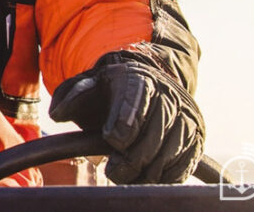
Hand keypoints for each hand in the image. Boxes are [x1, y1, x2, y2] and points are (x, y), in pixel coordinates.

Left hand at [48, 50, 204, 183]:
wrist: (145, 88)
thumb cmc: (109, 92)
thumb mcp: (87, 87)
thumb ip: (71, 96)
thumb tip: (58, 114)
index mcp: (138, 77)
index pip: (136, 95)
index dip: (125, 119)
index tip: (112, 140)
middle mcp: (168, 93)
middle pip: (156, 127)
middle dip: (134, 154)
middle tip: (114, 170)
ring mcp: (185, 115)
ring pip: (173, 147)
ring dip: (149, 168)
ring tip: (126, 176)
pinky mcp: (195, 136)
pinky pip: (186, 160)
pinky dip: (167, 174)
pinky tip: (146, 177)